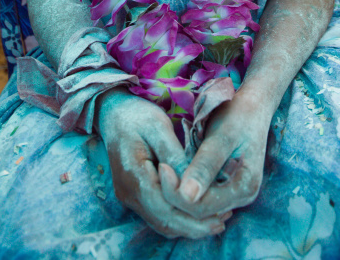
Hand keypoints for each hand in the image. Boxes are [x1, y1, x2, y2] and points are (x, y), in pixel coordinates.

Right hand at [96, 88, 231, 238]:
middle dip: (196, 226)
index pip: (166, 208)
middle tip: (225, 219)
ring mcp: (130, 197)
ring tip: (217, 218)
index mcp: (135, 176)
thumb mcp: (158, 127)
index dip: (194, 216)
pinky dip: (179, 217)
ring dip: (189, 225)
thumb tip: (193, 184)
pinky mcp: (135, 195)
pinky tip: (198, 211)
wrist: (113, 113)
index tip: (221, 213)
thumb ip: (175, 156)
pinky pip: (159, 214)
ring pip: (162, 223)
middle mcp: (130, 194)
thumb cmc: (137, 115)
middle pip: (165, 222)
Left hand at [158, 87, 269, 218]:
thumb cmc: (237, 115)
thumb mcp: (221, 136)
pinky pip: (203, 196)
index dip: (178, 193)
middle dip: (177, 194)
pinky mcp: (226, 186)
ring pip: (200, 206)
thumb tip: (188, 196)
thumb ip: (206, 165)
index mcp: (244, 186)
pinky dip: (187, 186)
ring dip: (180, 192)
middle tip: (161, 167)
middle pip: (201, 211)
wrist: (253, 105)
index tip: (162, 168)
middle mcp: (242, 196)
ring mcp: (235, 193)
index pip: (203, 207)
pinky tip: (177, 170)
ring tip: (167, 168)